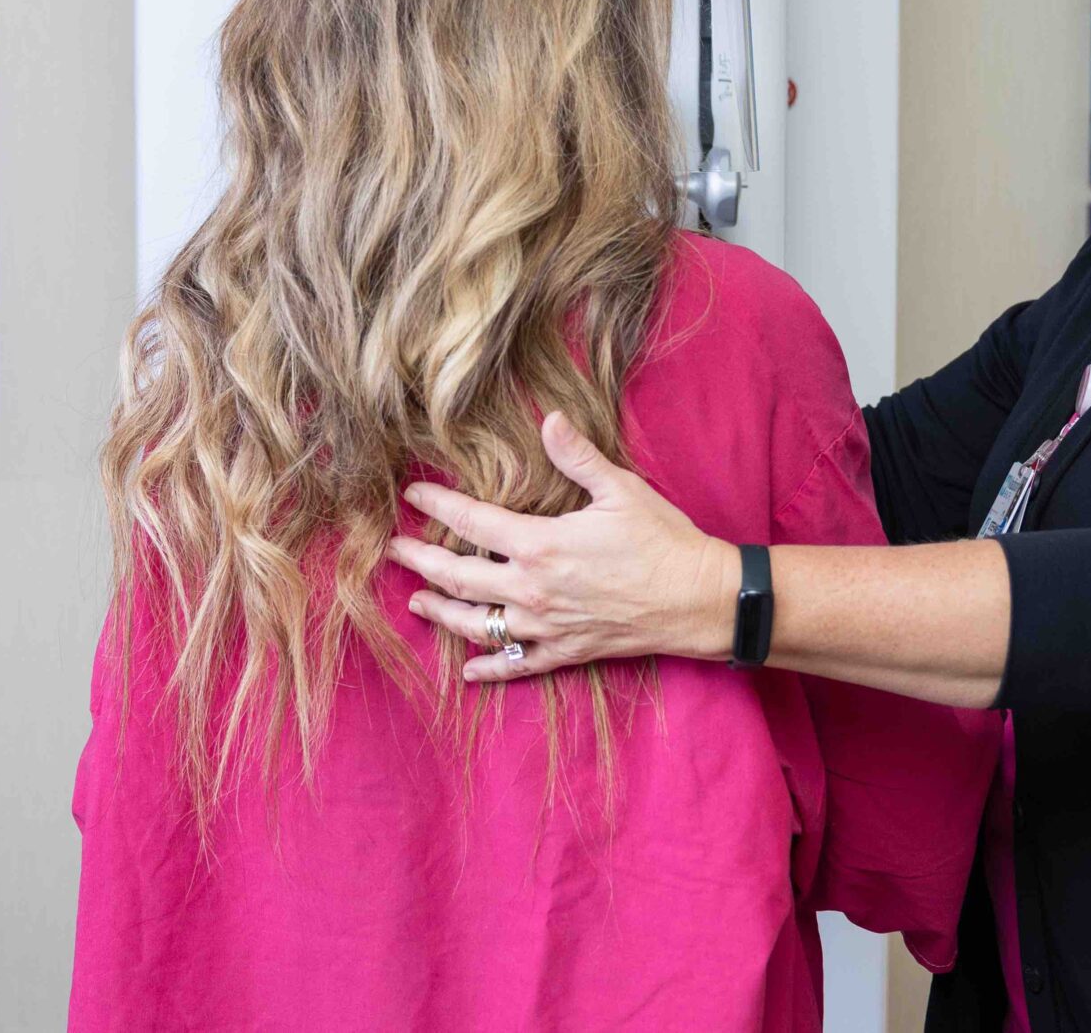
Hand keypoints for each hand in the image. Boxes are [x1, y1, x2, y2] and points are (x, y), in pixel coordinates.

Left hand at [389, 411, 740, 682]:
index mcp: (540, 544)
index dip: (437, 506)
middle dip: (420, 562)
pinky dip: (489, 669)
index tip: (411, 497)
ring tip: (416, 601)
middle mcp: (531, 590)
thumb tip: (548, 419)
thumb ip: (577, 456)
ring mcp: (545, 626)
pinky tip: (467, 670)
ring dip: (441, 612)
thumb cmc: (662, 539)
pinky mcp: (566, 652)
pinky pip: (517, 665)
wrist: (698, 599)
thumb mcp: (620, 489)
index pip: (471, 522)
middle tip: (393, 551)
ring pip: (476, 624)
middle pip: (458, 577)